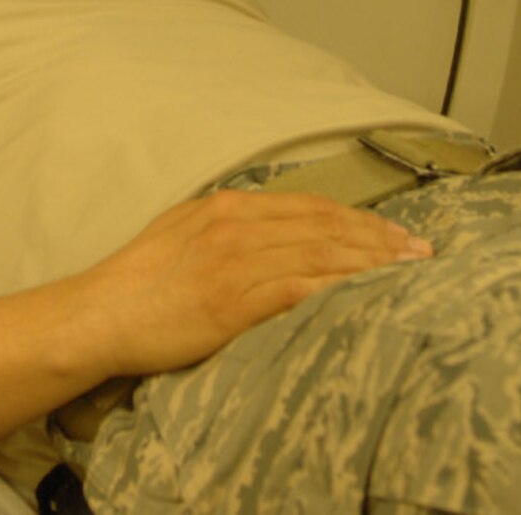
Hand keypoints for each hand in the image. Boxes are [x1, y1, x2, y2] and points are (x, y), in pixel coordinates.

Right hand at [72, 189, 431, 375]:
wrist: (100, 313)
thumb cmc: (139, 280)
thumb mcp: (185, 231)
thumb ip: (230, 227)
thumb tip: (273, 231)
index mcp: (228, 207)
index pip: (310, 206)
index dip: (358, 218)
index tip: (394, 232)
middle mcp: (237, 225)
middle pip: (325, 225)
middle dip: (378, 238)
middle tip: (420, 251)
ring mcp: (236, 261)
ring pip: (320, 252)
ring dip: (370, 261)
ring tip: (407, 271)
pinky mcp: (232, 300)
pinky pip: (299, 288)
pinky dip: (338, 287)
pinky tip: (365, 294)